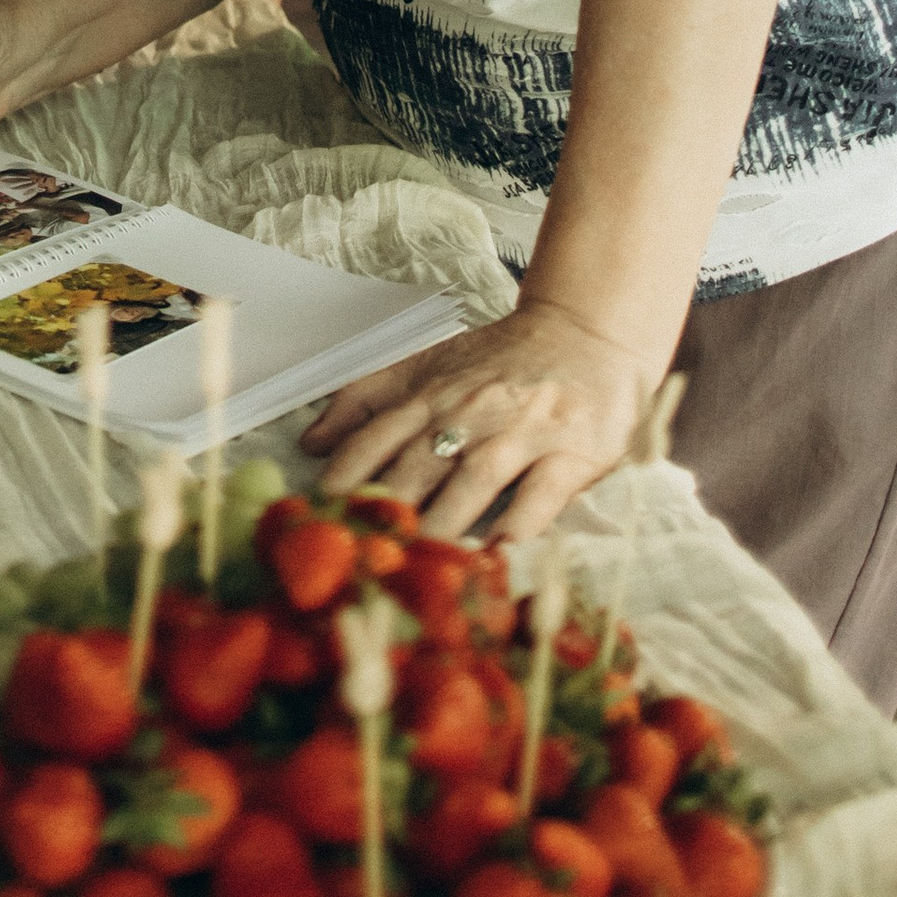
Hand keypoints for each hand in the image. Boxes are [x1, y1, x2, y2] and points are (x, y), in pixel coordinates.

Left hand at [300, 298, 664, 542]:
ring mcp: (523, 431)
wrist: (585, 334)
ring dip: (447, 520)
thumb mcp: (427, 364)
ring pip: (476, 479)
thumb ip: (367, 398)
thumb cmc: (500, 360)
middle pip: (421, 463)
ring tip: (423, 562)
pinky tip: (498, 551)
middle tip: (367, 551)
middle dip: (391, 507)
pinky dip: (520, 522)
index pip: (378, 435)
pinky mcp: (572, 452)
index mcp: (433, 394)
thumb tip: (311, 441)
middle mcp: (472, 412)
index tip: (322, 511)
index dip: (349, 473)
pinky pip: (542, 492)